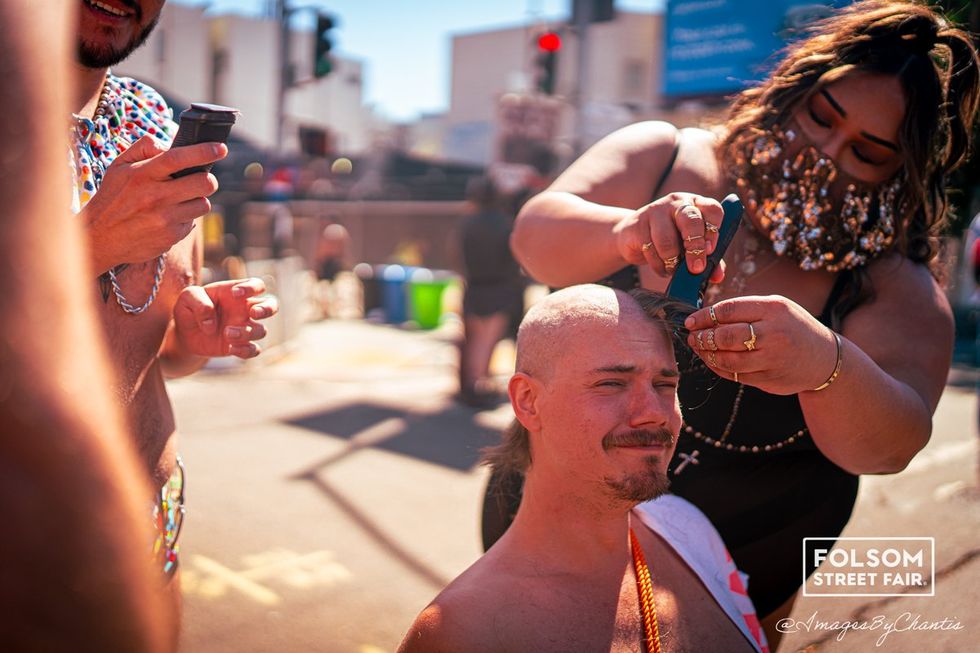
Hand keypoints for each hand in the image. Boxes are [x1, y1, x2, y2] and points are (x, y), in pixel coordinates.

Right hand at [81, 135, 227, 273]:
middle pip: (204, 183)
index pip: (178, 158)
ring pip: (203, 204)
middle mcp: (155, 196)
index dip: (203, 151)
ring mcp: (164, 218)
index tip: (221, 148)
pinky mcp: (170, 237)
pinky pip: (192, 223)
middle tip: (201, 179)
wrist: (100, 237)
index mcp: (142, 174)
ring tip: (179, 200)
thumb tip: (168, 144)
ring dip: (197, 200)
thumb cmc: (113, 197)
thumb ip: (143, 148)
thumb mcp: (119, 167)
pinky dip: (185, 218)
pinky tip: (168, 218)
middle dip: (208, 179)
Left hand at [172, 278, 278, 358]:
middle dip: (267, 309)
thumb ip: (198, 301)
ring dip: (246, 332)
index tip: (235, 294)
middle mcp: (245, 310)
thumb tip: (211, 322)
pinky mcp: (240, 346)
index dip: (252, 287)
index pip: (257, 285)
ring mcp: (244, 328)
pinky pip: (253, 350)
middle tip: (252, 313)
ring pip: (261, 330)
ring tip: (227, 333)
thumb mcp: (187, 298)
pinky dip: (245, 350)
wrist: (183, 334)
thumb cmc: (189, 310)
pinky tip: (230, 348)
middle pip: (272, 305)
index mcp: (236, 294)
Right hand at [613, 192, 725, 281]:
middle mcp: (677, 203)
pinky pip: (650, 250)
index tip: (710, 251)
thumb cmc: (670, 240)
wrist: (634, 236)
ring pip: (668, 240)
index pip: (712, 209)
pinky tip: (661, 267)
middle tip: (696, 268)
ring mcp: (655, 210)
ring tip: (674, 269)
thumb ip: (707, 259)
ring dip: (672, 262)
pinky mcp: (637, 224)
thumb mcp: (690, 246)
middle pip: (691, 221)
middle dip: (695, 248)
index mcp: (696, 204)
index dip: (714, 230)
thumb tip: (718, 276)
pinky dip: (658, 265)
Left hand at [684, 296, 839, 394]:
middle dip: (702, 337)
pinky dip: (718, 367)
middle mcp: (773, 334)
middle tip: (692, 336)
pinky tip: (712, 360)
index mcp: (774, 310)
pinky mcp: (768, 379)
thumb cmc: (793, 327)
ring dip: (706, 355)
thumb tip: (706, 316)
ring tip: (698, 348)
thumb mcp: (777, 308)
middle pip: (725, 336)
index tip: (691, 321)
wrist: (824, 359)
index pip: (729, 310)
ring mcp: (772, 359)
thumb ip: (746, 310)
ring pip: (727, 359)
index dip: (704, 316)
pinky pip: (735, 375)